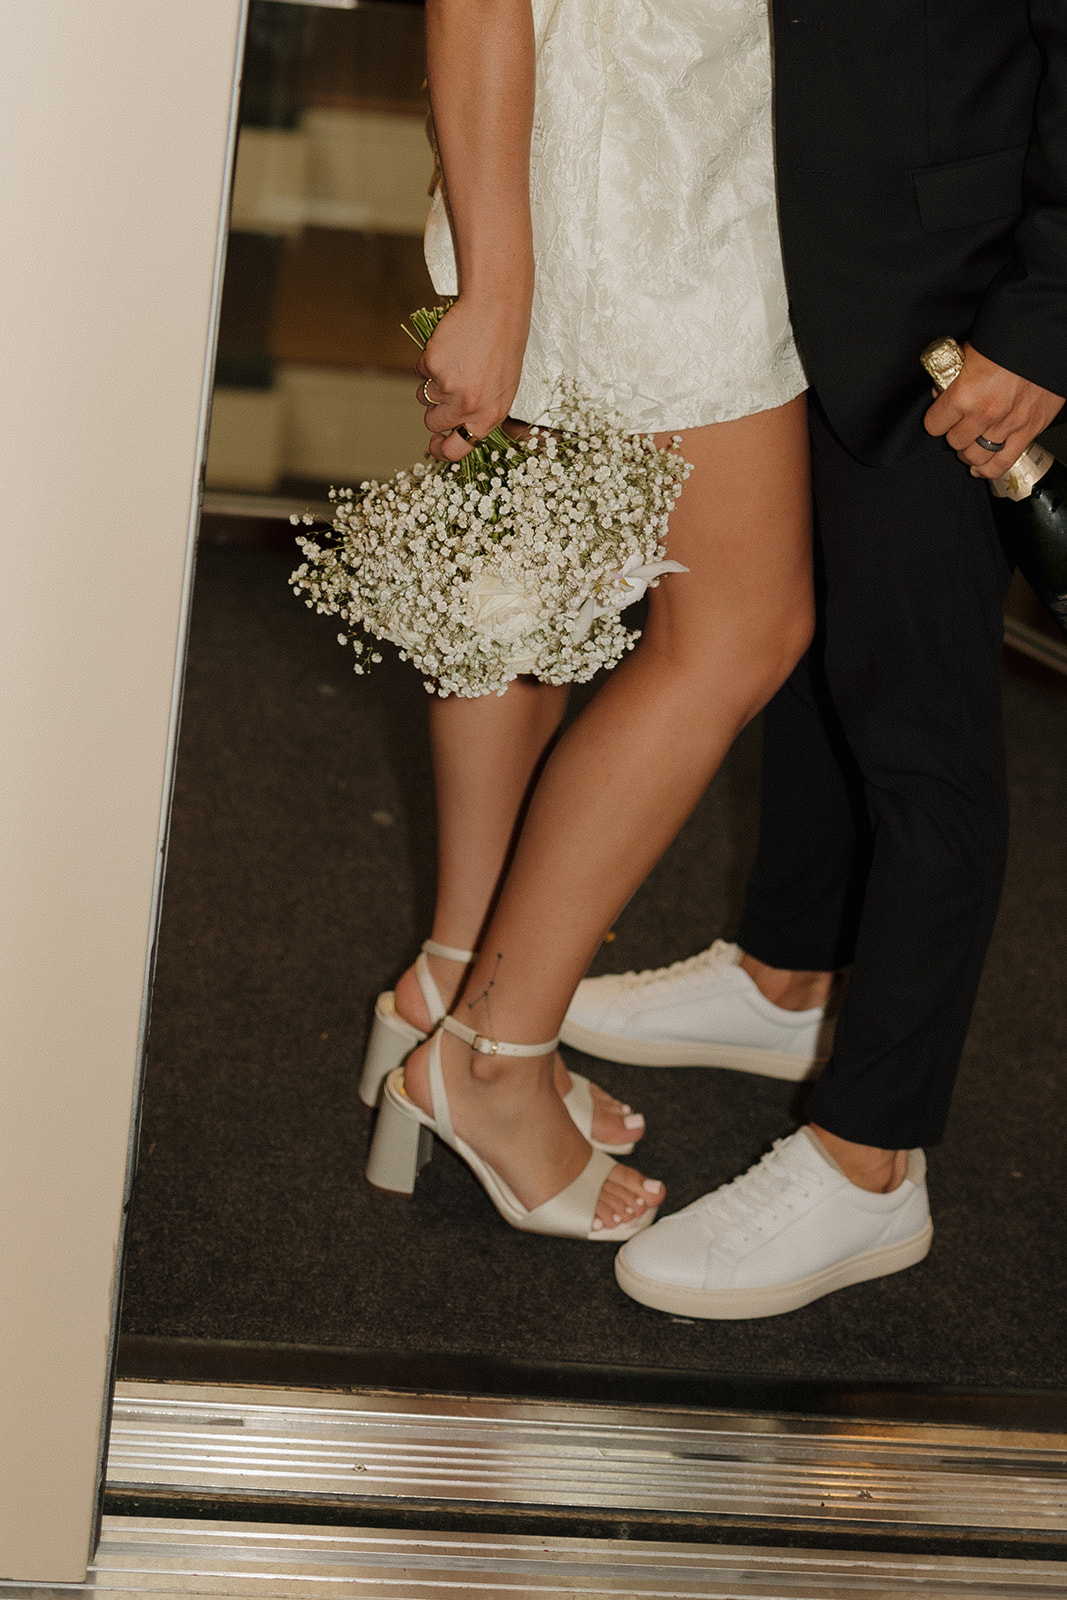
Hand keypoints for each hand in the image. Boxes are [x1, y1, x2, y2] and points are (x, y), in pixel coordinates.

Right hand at [415, 294, 528, 463]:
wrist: (497, 309)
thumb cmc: (503, 347)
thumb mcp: (502, 390)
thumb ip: (479, 414)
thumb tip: (453, 435)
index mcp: (489, 417)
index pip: (456, 450)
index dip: (440, 450)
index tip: (434, 445)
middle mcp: (468, 407)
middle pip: (432, 423)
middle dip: (434, 410)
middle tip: (449, 388)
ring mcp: (448, 387)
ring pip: (423, 397)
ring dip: (431, 384)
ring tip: (455, 363)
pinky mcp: (432, 366)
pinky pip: (419, 372)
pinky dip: (429, 362)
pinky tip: (449, 348)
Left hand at [924, 342, 1063, 478]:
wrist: (1047, 337)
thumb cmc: (1012, 340)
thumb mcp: (971, 351)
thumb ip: (954, 374)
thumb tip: (940, 390)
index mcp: (965, 393)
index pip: (934, 425)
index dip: (935, 420)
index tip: (939, 417)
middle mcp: (985, 413)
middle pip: (954, 442)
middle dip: (953, 434)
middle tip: (957, 427)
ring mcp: (1008, 425)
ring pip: (975, 456)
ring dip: (969, 452)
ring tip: (969, 445)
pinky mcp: (1029, 431)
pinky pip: (1003, 463)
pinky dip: (988, 470)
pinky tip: (980, 468)